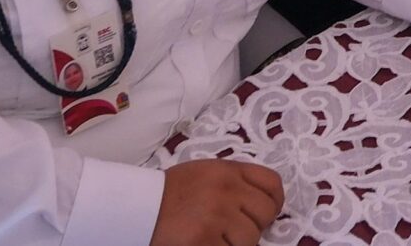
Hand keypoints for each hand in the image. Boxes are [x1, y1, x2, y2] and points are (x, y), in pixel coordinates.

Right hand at [151, 159, 283, 245]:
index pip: (272, 183)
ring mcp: (217, 215)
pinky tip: (205, 243)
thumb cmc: (169, 194)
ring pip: (251, 238)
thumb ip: (234, 183)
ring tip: (216, 238)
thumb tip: (262, 204)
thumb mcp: (204, 174)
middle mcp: (227, 190)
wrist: (136, 209)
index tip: (267, 214)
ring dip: (236, 243)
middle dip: (254, 226)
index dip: (274, 202)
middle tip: (233, 231)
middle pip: (265, 213)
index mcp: (228, 170)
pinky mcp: (205, 239)